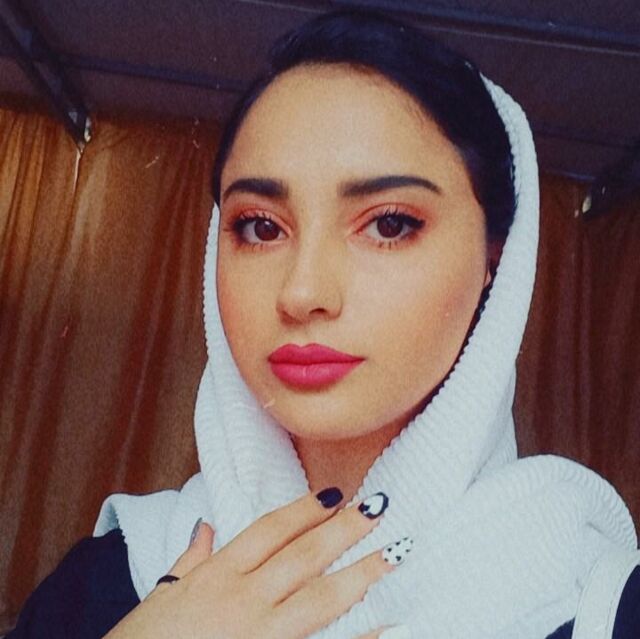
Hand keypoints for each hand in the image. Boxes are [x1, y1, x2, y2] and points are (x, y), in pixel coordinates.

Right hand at [104, 488, 411, 638]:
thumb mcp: (161, 595)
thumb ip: (190, 559)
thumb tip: (206, 526)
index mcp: (216, 576)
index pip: (269, 531)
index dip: (304, 510)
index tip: (335, 494)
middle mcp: (241, 599)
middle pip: (301, 556)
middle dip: (342, 530)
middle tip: (379, 506)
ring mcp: (258, 636)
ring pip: (318, 598)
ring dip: (360, 573)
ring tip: (394, 553)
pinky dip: (357, 637)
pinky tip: (388, 623)